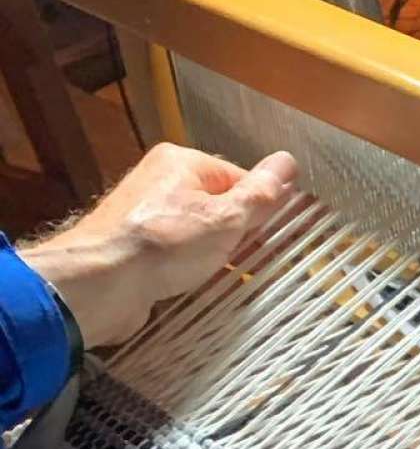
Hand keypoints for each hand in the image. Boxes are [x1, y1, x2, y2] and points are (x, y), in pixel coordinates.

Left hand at [21, 143, 297, 348]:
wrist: (103, 280)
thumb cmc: (167, 244)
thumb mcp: (226, 218)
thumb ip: (259, 194)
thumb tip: (288, 162)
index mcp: (183, 162)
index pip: (240, 179)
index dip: (262, 210)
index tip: (278, 241)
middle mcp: (161, 180)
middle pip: (220, 206)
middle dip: (242, 235)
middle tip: (257, 263)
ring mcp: (146, 213)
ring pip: (200, 232)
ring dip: (220, 256)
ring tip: (231, 279)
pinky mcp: (136, 245)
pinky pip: (179, 252)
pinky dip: (194, 268)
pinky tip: (201, 285)